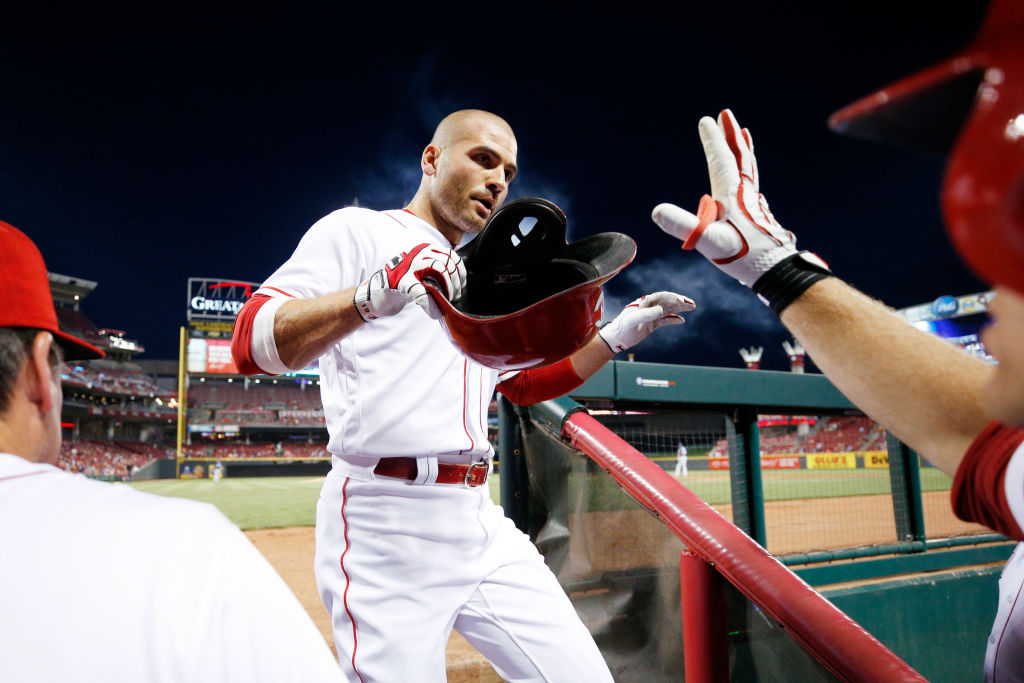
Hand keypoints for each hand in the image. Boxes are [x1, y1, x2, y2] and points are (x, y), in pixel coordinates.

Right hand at [354, 243, 465, 320]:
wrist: (378, 293)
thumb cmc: (405, 284)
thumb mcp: (422, 273)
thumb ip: (438, 272)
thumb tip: (459, 282)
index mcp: (425, 250)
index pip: (450, 255)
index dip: (459, 272)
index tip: (461, 285)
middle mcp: (417, 254)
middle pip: (446, 263)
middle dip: (454, 283)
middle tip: (454, 298)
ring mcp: (408, 266)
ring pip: (438, 270)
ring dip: (447, 289)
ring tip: (447, 303)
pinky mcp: (401, 282)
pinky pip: (421, 292)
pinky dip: (431, 305)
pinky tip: (435, 314)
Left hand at [598, 292, 695, 352]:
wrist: (616, 339)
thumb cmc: (622, 328)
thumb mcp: (632, 320)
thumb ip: (645, 314)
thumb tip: (660, 310)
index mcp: (644, 303)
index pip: (661, 297)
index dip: (672, 297)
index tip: (681, 301)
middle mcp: (649, 307)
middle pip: (667, 301)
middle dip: (680, 301)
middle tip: (692, 304)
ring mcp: (651, 316)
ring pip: (668, 309)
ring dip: (680, 308)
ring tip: (692, 307)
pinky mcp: (652, 325)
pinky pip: (665, 320)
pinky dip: (674, 319)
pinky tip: (682, 321)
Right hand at [651, 109, 825, 286]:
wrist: (775, 271)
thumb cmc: (742, 256)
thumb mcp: (708, 241)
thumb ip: (683, 226)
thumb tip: (656, 210)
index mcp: (731, 194)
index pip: (721, 159)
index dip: (712, 140)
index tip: (706, 120)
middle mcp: (744, 193)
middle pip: (739, 157)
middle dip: (730, 135)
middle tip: (725, 115)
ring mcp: (753, 202)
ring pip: (748, 168)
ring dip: (742, 149)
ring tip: (742, 134)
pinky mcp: (757, 214)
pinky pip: (751, 182)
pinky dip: (747, 169)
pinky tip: (745, 178)